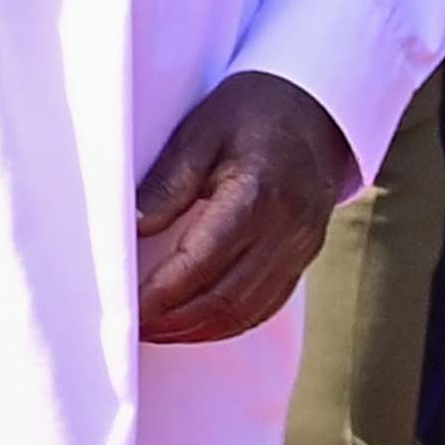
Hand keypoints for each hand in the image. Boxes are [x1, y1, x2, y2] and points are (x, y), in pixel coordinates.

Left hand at [134, 71, 358, 341]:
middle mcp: (288, 229)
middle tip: (132, 329)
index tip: (129, 307)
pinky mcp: (305, 256)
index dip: (165, 292)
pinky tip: (196, 325)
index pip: (205, 259)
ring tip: (156, 334)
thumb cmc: (249, 113)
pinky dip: (230, 322)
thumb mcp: (199, 134)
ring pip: (250, 309)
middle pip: (229, 295)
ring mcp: (303, 247)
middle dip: (177, 320)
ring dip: (200, 329)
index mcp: (259, 195)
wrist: (316, 110)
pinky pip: (269, 303)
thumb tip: (131, 229)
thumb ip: (167, 184)